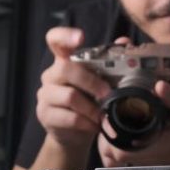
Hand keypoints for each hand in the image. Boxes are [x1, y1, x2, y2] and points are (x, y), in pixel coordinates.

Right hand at [36, 27, 110, 152]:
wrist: (73, 134)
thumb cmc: (88, 102)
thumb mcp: (100, 81)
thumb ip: (111, 61)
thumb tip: (125, 41)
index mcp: (64, 61)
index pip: (55, 40)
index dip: (65, 36)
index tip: (81, 37)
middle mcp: (51, 74)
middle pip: (66, 69)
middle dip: (91, 82)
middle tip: (107, 93)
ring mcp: (45, 94)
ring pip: (69, 96)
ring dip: (91, 107)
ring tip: (103, 115)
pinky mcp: (45, 114)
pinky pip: (68, 117)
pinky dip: (86, 122)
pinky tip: (94, 126)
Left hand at [98, 80, 169, 167]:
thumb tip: (159, 86)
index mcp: (161, 146)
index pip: (120, 151)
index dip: (108, 135)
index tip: (108, 117)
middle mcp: (154, 158)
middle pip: (114, 156)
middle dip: (106, 137)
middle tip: (108, 117)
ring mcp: (154, 162)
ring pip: (120, 160)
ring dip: (113, 142)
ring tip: (116, 122)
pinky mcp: (156, 161)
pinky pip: (131, 157)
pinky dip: (124, 145)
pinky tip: (130, 130)